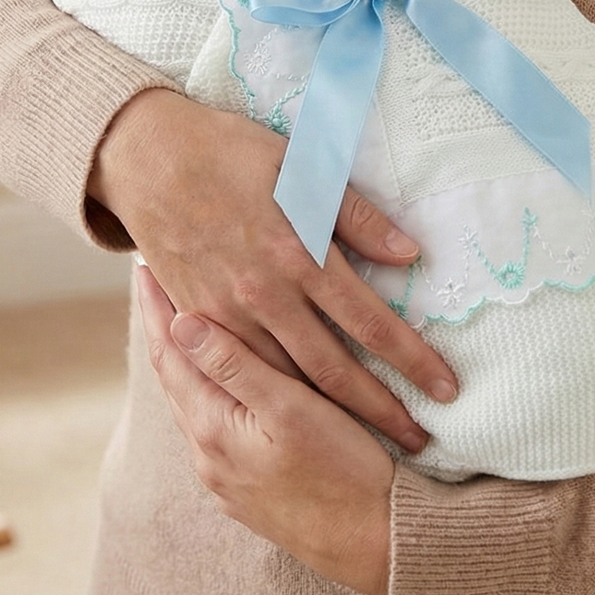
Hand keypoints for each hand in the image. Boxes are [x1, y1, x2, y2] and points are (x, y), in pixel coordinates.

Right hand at [89, 88, 457, 452]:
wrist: (149, 159)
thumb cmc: (231, 153)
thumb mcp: (301, 166)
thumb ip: (356, 215)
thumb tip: (409, 253)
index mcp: (299, 253)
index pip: (370, 321)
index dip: (412, 359)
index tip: (446, 387)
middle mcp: (266, 294)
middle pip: (335, 370)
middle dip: (382, 409)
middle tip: (422, 440)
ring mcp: (228, 314)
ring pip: (289, 383)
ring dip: (334, 417)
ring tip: (375, 441)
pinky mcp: (199, 321)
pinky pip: (245, 374)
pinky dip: (279, 400)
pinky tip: (305, 418)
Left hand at [137, 263, 393, 594]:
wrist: (377, 544)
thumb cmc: (343, 471)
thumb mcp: (290, 410)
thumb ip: (235, 366)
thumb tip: (182, 322)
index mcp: (213, 429)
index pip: (170, 357)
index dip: (156, 311)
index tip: (143, 269)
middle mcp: (208, 455)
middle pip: (175, 380)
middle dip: (164, 331)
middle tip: (155, 283)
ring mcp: (226, 476)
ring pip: (194, 403)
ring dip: (186, 360)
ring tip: (181, 322)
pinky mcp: (249, 488)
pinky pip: (216, 424)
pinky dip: (210, 388)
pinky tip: (222, 381)